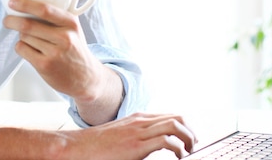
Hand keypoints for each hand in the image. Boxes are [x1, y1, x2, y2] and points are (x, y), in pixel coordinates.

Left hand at [2, 0, 105, 101]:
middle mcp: (64, 37)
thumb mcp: (73, 29)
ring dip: (21, 36)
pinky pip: (22, 49)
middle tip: (7, 20)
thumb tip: (28, 4)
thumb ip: (57, 16)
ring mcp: (54, 52)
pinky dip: (21, 47)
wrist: (86, 78)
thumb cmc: (75, 50)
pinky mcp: (45, 65)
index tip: (12, 2)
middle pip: (28, 25)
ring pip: (24, 37)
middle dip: (12, 21)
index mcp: (71, 23)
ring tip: (31, 40)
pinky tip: (30, 49)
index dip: (25, 4)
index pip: (45, 9)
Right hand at [61, 112, 196, 159]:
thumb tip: (150, 145)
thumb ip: (137, 136)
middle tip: (193, 145)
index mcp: (139, 118)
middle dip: (190, 131)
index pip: (170, 115)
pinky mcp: (136, 145)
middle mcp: (141, 121)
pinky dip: (178, 148)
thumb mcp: (121, 135)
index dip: (185, 127)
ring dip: (188, 137)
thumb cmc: (98, 146)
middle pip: (177, 117)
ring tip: (188, 151)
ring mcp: (139, 131)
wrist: (79, 147)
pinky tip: (178, 157)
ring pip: (175, 124)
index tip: (189, 140)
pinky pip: (166, 141)